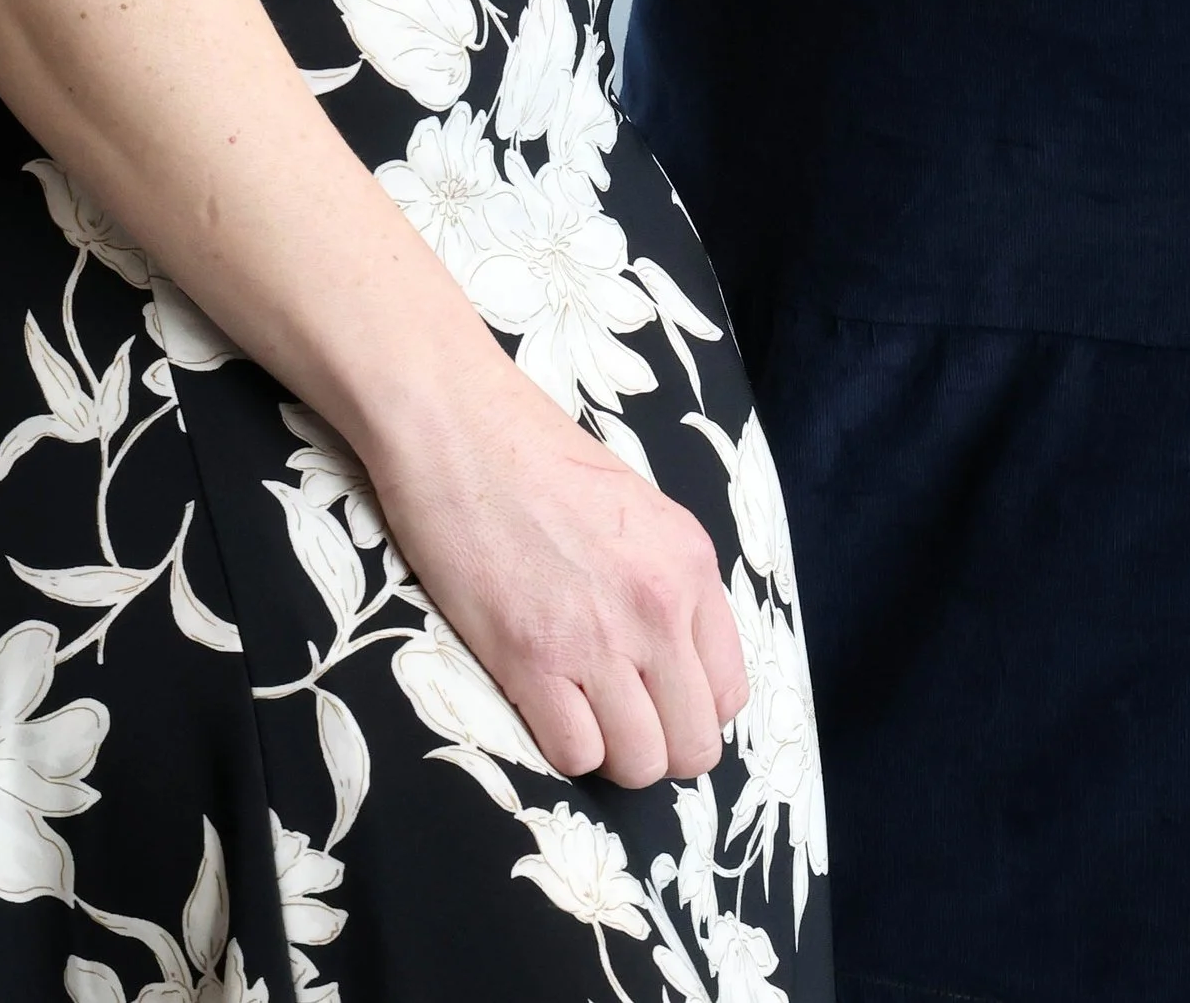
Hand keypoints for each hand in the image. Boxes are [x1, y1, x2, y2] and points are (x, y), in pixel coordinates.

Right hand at [369, 346, 747, 787]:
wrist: (460, 427)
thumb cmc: (538, 456)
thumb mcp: (638, 510)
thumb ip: (667, 584)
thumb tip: (673, 663)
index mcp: (691, 565)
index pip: (729, 692)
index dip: (693, 711)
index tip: (658, 702)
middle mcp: (658, 608)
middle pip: (693, 743)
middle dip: (660, 748)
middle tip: (619, 722)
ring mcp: (598, 638)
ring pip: (639, 763)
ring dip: (612, 755)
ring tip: (581, 716)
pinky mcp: (531, 659)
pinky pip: (575, 755)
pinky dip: (562, 748)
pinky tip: (542, 706)